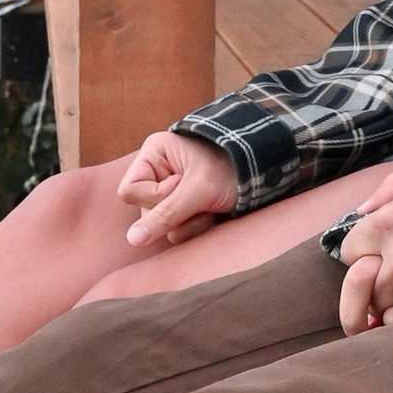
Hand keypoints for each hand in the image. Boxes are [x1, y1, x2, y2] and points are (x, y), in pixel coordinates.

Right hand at [118, 130, 240, 251]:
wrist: (264, 175)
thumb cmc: (233, 170)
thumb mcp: (199, 190)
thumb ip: (165, 214)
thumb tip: (132, 239)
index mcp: (154, 154)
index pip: (129, 191)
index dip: (155, 196)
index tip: (181, 184)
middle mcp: (157, 172)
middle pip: (144, 212)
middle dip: (176, 212)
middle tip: (202, 197)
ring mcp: (168, 193)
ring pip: (161, 227)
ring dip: (189, 223)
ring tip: (211, 206)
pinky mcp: (182, 210)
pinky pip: (175, 233)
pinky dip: (197, 227)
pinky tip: (212, 213)